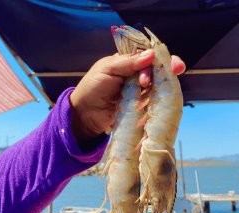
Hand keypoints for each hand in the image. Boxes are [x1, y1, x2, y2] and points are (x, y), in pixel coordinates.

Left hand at [70, 50, 185, 143]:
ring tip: (146, 85)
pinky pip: (153, 100)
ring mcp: (138, 90)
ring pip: (157, 84)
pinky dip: (158, 98)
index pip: (148, 55)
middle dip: (165, 69)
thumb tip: (152, 54)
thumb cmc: (92, 88)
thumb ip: (128, 62)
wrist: (85, 115)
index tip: (171, 62)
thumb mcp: (107, 69)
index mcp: (126, 61)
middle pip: (157, 69)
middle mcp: (135, 74)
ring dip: (159, 83)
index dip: (160, 56)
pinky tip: (157, 97)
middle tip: (172, 71)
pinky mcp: (139, 106)